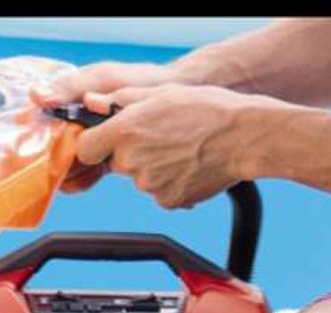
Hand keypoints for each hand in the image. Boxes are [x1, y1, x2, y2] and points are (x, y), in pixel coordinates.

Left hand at [75, 84, 260, 208]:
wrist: (244, 137)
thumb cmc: (207, 109)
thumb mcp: (160, 93)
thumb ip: (119, 100)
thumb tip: (91, 103)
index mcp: (124, 131)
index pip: (85, 149)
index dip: (95, 145)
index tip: (107, 142)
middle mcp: (132, 161)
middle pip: (117, 163)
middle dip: (132, 153)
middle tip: (161, 138)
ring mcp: (149, 185)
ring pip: (140, 178)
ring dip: (154, 168)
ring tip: (181, 150)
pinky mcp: (168, 201)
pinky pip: (160, 193)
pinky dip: (171, 183)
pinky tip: (189, 166)